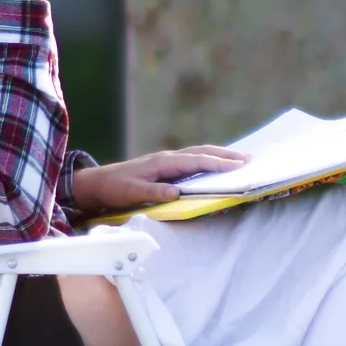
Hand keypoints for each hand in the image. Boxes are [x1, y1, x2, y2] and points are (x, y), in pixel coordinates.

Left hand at [69, 146, 251, 211]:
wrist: (97, 183)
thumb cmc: (114, 188)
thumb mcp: (132, 193)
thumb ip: (154, 192)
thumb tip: (177, 192)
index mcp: (163, 163)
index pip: (196, 161)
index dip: (218, 163)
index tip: (238, 165)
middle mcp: (168, 158)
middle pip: (202, 152)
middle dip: (226, 155)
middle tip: (249, 159)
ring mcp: (167, 160)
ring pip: (199, 154)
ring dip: (219, 155)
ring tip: (239, 159)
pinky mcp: (165, 166)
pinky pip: (192, 160)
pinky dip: (208, 159)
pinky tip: (216, 164)